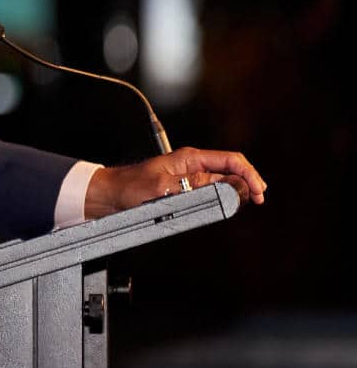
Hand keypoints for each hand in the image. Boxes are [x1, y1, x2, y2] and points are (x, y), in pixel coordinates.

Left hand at [84, 146, 266, 217]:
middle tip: (253, 202)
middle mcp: (192, 166)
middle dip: (246, 185)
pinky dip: (220, 202)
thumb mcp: (162, 188)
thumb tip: (224, 188)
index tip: (258, 193)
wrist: (109, 196)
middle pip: (232, 172)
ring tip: (238, 205)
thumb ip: (194, 188)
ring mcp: (190, 179)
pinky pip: (210, 195)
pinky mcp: (185, 191)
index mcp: (190, 158)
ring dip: (234, 194)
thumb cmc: (129, 187)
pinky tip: (221, 209)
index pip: (231, 160)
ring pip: (223, 184)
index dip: (249, 175)